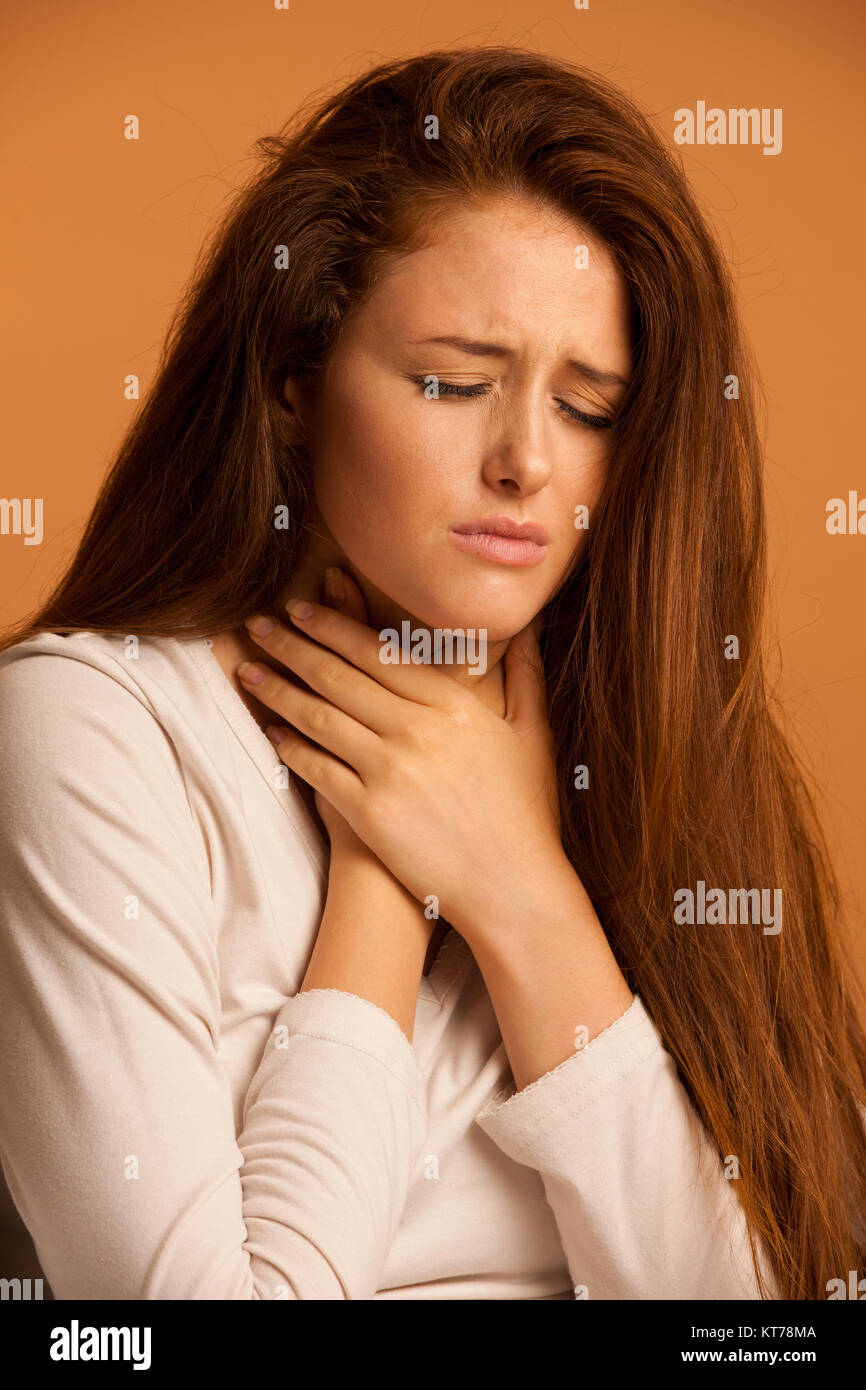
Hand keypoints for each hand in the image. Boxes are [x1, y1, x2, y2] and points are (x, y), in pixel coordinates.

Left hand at [240, 591, 565, 938]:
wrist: (510, 887)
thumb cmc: (524, 812)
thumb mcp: (532, 734)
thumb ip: (526, 674)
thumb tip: (530, 625)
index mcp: (453, 704)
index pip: (378, 651)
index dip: (333, 626)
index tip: (301, 608)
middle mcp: (417, 729)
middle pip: (339, 676)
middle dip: (292, 646)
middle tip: (258, 626)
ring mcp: (389, 770)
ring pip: (319, 717)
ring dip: (278, 690)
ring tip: (249, 672)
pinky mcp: (368, 812)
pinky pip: (317, 769)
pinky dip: (289, 747)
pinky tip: (272, 732)